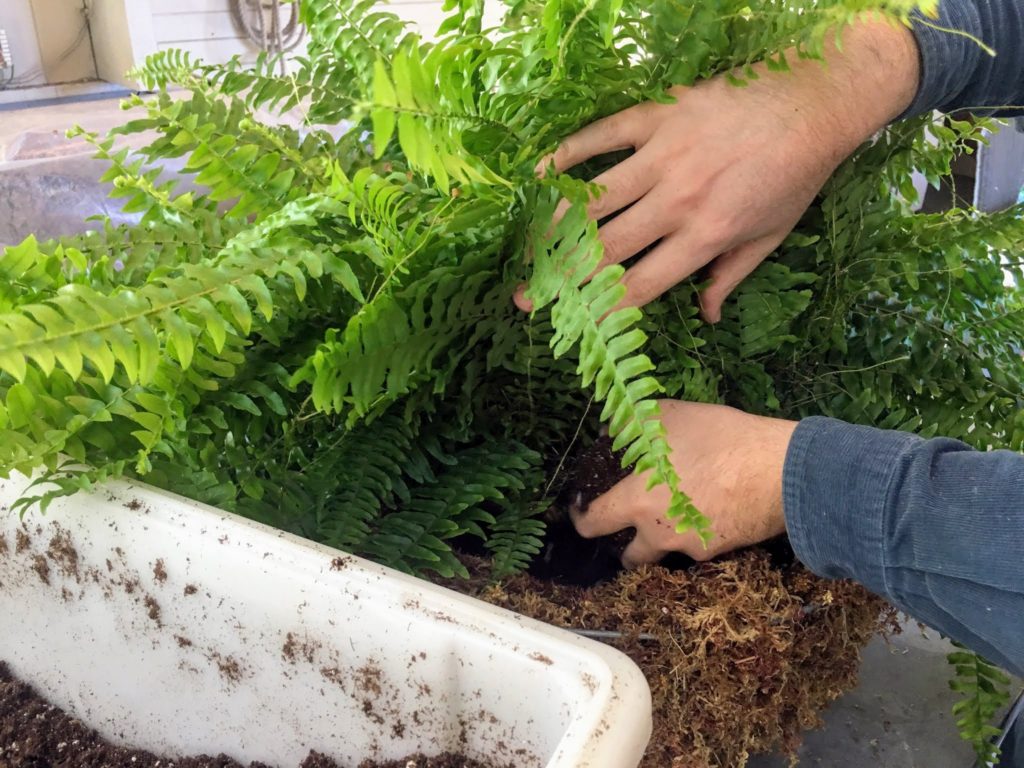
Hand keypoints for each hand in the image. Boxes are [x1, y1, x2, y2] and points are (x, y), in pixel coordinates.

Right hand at [516, 17, 919, 319]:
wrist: (814, 101)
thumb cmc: (795, 175)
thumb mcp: (770, 236)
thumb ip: (731, 277)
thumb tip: (707, 317)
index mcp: (706, 237)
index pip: (641, 284)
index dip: (601, 309)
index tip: (571, 325)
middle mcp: (678, 201)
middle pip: (605, 248)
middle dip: (560, 280)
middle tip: (524, 297)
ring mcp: (663, 155)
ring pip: (593, 197)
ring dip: (553, 227)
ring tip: (527, 248)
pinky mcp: (658, 116)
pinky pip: (602, 136)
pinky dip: (568, 155)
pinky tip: (541, 175)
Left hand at [570, 400, 797, 566]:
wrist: (780, 471)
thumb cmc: (719, 439)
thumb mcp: (671, 416)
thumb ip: (632, 424)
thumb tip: (608, 427)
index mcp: (637, 503)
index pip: (592, 524)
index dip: (581, 518)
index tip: (582, 507)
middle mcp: (659, 533)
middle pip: (628, 557)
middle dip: (623, 546)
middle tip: (629, 525)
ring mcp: (691, 547)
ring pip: (665, 553)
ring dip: (661, 541)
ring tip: (672, 515)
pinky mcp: (720, 551)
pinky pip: (698, 545)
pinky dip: (696, 533)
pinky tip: (708, 509)